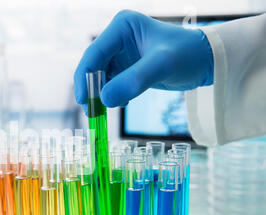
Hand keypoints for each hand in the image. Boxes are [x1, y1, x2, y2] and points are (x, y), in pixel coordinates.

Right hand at [74, 10, 213, 111]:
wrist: (207, 62)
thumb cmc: (189, 55)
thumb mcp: (162, 65)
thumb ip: (134, 81)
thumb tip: (104, 100)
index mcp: (122, 27)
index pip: (94, 53)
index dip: (85, 77)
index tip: (84, 100)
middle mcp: (117, 38)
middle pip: (93, 66)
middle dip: (91, 88)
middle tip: (92, 111)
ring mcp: (120, 53)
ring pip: (99, 78)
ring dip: (100, 94)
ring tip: (108, 109)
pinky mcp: (126, 68)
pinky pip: (110, 84)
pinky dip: (112, 96)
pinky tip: (123, 102)